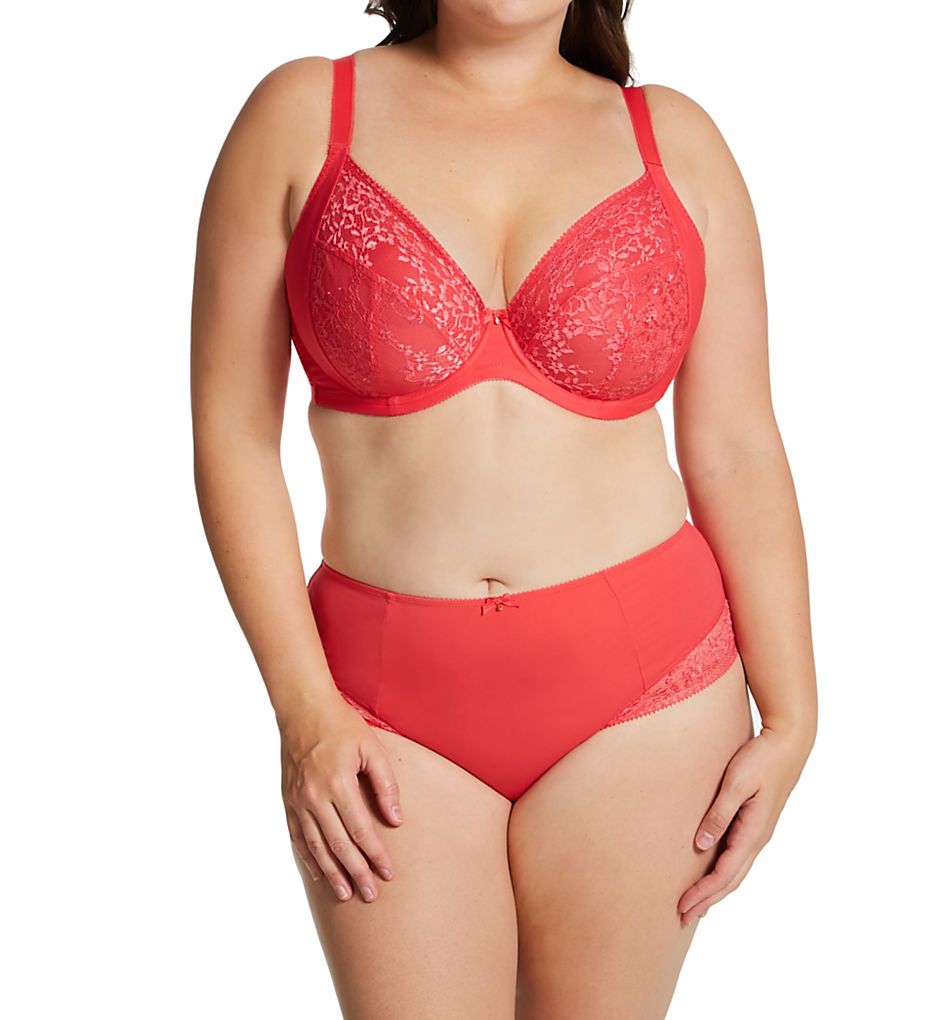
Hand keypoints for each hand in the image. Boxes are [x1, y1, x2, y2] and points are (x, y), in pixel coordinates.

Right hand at [280, 692, 403, 903]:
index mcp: (338, 782)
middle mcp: (314, 796)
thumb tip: (396, 819)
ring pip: (316, 846)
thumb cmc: (342, 726)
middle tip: (371, 894)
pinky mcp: (287, 800)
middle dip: (356, 872)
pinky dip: (308, 858)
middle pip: (338, 845)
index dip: (376, 854)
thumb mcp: (372, 749)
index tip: (389, 873)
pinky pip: (297, 837)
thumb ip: (385, 785)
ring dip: (332, 873)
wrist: (302, 709)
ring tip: (346, 893)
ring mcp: (297, 800)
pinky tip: (319, 874)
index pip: (360, 829)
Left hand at [678, 724, 813, 924]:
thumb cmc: (761, 759)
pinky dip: (725, 872)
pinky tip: (714, 873)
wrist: (789, 743)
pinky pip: (739, 857)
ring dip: (716, 889)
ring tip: (697, 903)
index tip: (684, 906)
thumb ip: (719, 814)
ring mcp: (759, 832)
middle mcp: (758, 838)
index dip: (704, 892)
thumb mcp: (736, 784)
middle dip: (708, 900)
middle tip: (683, 915)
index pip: (725, 873)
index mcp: (753, 832)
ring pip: (737, 871)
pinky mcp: (756, 823)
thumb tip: (701, 845)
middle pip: (732, 880)